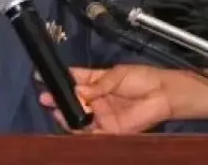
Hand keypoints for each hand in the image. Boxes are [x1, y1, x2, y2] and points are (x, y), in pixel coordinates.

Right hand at [38, 64, 175, 133]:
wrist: (161, 94)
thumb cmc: (142, 79)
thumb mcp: (115, 75)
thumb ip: (95, 85)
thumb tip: (76, 89)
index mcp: (99, 81)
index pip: (76, 80)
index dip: (62, 79)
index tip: (45, 76)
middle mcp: (98, 98)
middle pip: (73, 99)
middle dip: (58, 97)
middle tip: (45, 96)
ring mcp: (102, 114)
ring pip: (78, 116)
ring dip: (65, 112)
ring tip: (54, 107)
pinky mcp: (109, 129)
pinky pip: (89, 132)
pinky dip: (78, 129)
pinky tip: (69, 121)